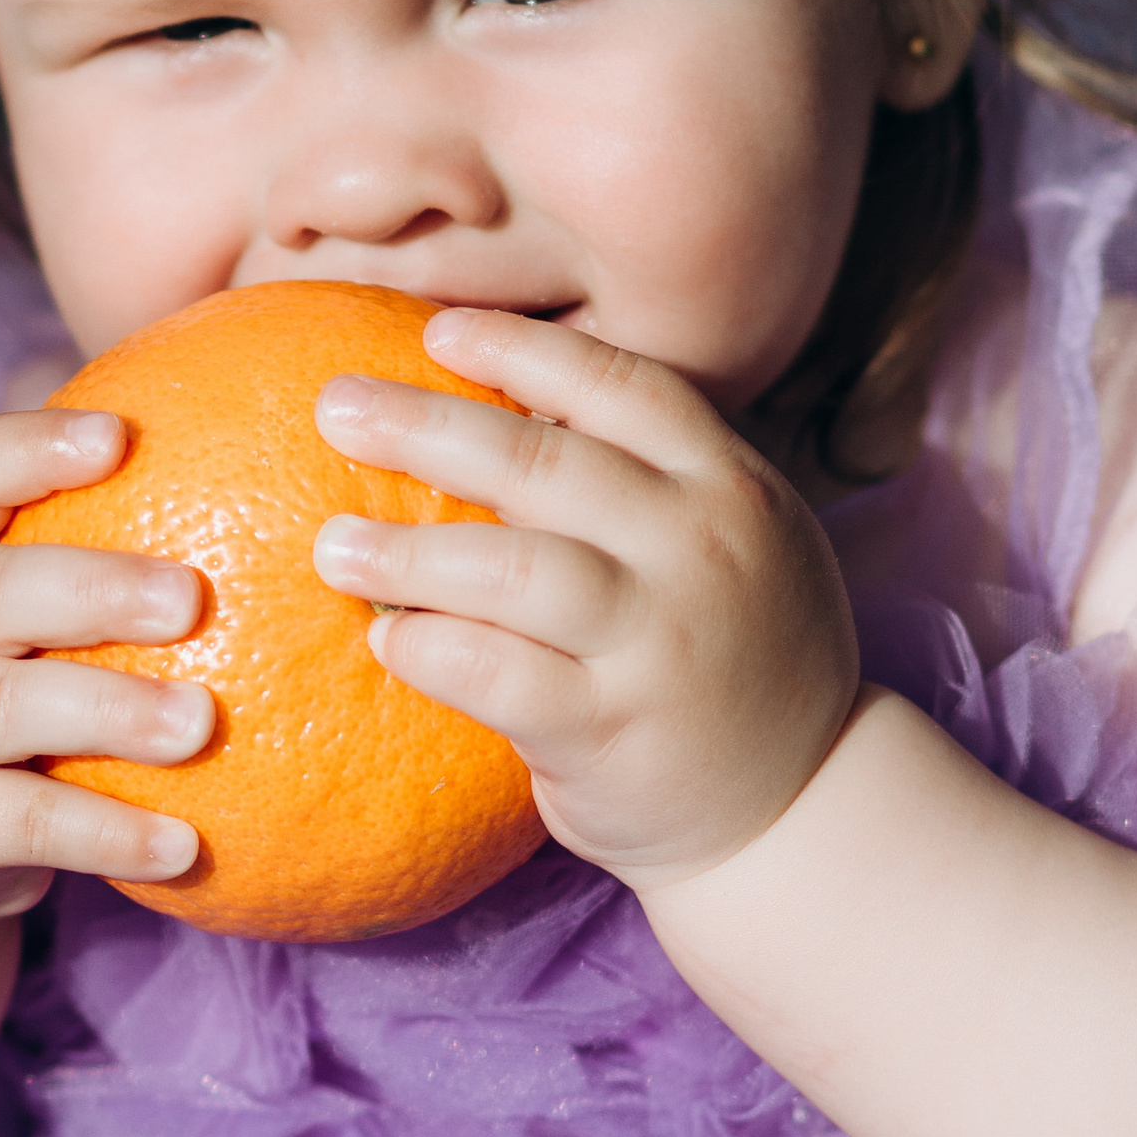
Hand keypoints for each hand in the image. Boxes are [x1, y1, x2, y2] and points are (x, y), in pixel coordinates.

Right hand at [0, 408, 209, 926]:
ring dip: (108, 711)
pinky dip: (106, 833)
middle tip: (190, 596)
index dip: (26, 450)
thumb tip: (236, 444)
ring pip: (1, 710)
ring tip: (200, 721)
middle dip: (88, 588)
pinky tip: (184, 846)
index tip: (119, 436)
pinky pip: (22, 823)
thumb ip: (63, 536)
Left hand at [308, 312, 860, 892]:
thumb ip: (647, 485)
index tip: (437, 331)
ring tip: (334, 546)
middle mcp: (702, 549)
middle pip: (545, 463)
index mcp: (730, 485)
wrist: (802, 804)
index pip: (621, 386)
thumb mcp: (731, 545)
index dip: (522, 350)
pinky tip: (386, 639)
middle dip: (426, 426)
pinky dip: (431, 649)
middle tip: (335, 407)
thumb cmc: (730, 656)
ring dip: (409, 551)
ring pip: (514, 569)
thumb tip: (496, 412)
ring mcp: (660, 643)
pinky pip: (499, 677)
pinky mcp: (614, 731)